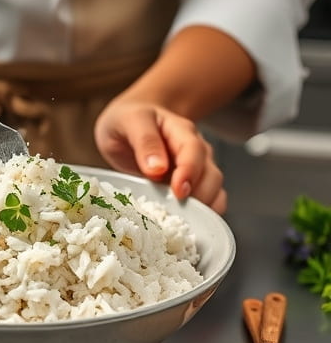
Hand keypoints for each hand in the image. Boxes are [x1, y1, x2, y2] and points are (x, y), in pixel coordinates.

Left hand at [94, 98, 226, 213]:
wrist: (128, 122)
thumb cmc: (128, 121)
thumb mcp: (129, 122)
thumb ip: (144, 141)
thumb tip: (157, 169)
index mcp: (180, 130)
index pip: (194, 151)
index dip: (189, 172)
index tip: (178, 191)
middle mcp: (195, 149)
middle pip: (210, 175)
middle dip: (198, 196)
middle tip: (177, 212)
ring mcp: (196, 168)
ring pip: (214, 190)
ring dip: (202, 208)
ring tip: (180, 220)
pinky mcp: (192, 184)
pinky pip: (209, 201)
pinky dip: (203, 215)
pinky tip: (187, 222)